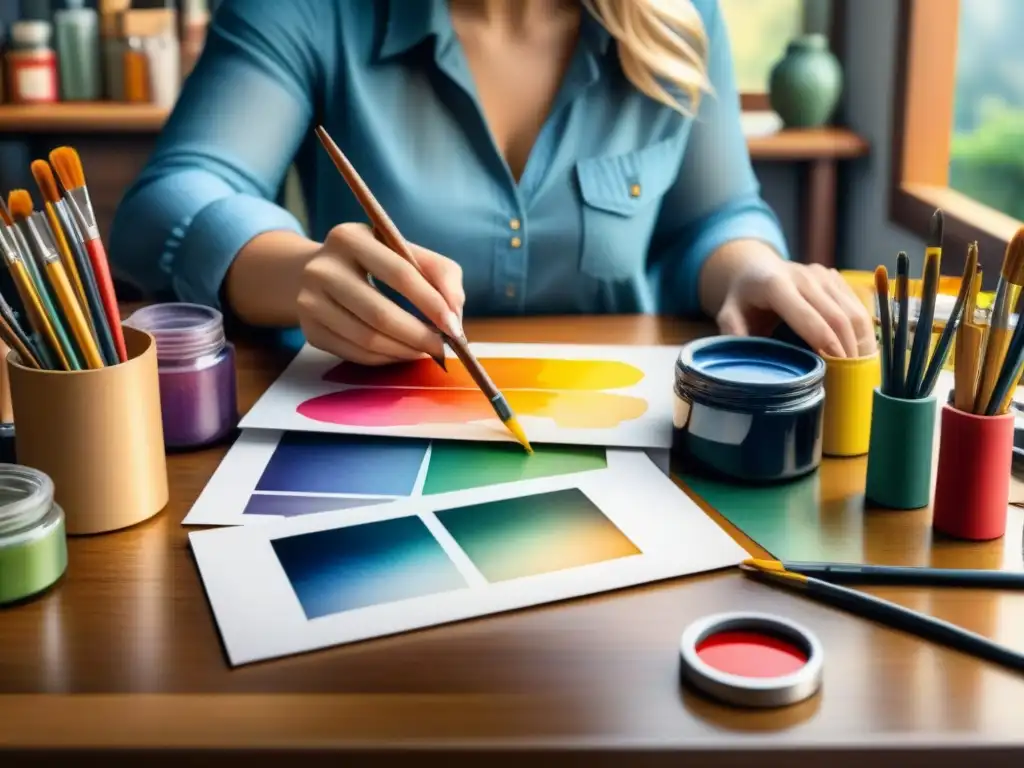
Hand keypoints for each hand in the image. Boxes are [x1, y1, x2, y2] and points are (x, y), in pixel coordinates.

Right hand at [297, 223, 464, 364]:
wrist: (317, 272)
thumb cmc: (376, 262)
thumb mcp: (406, 252)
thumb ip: (440, 274)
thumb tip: (454, 315)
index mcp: (350, 238)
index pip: (399, 273)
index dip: (430, 303)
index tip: (453, 326)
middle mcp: (322, 268)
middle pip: (379, 313)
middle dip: (418, 335)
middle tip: (442, 348)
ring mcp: (310, 301)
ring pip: (367, 339)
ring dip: (404, 351)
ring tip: (425, 351)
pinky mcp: (310, 330)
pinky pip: (355, 354)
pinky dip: (386, 359)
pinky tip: (402, 352)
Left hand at [715, 260, 875, 357]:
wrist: (757, 268)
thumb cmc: (743, 299)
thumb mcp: (728, 315)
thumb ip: (734, 335)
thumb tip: (746, 362)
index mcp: (776, 284)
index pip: (808, 316)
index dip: (825, 343)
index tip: (837, 368)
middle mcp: (805, 276)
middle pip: (838, 316)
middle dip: (848, 349)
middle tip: (853, 379)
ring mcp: (824, 276)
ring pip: (854, 313)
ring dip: (862, 343)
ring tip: (861, 371)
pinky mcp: (837, 280)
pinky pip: (858, 308)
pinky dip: (864, 333)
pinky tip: (861, 355)